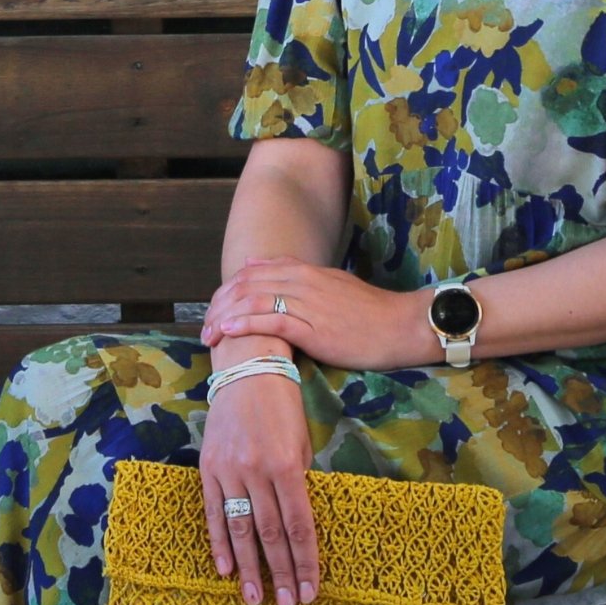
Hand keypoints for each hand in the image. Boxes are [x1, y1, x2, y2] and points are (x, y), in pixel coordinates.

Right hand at [199, 369, 316, 604]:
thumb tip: (297, 526)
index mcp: (287, 465)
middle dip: (281, 574)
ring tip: (255, 600)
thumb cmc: (283, 405)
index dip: (306, 562)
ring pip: (241, 529)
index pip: (299, 526)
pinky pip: (213, 511)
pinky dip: (218, 542)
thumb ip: (298, 483)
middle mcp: (257, 471)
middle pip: (271, 534)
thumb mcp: (301, 442)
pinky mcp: (208, 466)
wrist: (246, 368)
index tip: (312, 591)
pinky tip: (225, 569)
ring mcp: (229, 470)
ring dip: (249, 569)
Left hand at [202, 259, 433, 371]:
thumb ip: (298, 279)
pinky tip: (229, 332)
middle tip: (204, 325)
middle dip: (220, 304)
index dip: (229, 289)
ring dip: (225, 317)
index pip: (254, 272)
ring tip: (208, 334)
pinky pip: (272, 321)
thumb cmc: (370, 313)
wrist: (401, 325)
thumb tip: (262, 273)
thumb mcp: (332, 286)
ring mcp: (307, 303)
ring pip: (254, 300)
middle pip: (247, 284)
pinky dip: (246, 325)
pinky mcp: (314, 328)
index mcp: (306, 270)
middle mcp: (302, 281)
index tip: (214, 308)